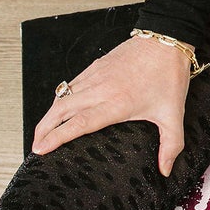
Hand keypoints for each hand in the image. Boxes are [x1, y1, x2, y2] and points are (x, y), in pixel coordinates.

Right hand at [32, 35, 192, 176]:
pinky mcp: (96, 66)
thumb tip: (166, 169)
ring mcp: (95, 76)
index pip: (79, 123)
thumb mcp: (174, 114)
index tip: (41, 148)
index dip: (56, 137)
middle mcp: (101, 89)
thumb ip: (171, 145)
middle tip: (35, 146)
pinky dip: (61, 98)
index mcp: (116, 103)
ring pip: (63, 97)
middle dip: (43, 130)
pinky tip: (60, 108)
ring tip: (42, 131)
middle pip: (61, 111)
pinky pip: (71, 84)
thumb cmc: (168, 74)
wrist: (166, 39)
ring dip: (49, 115)